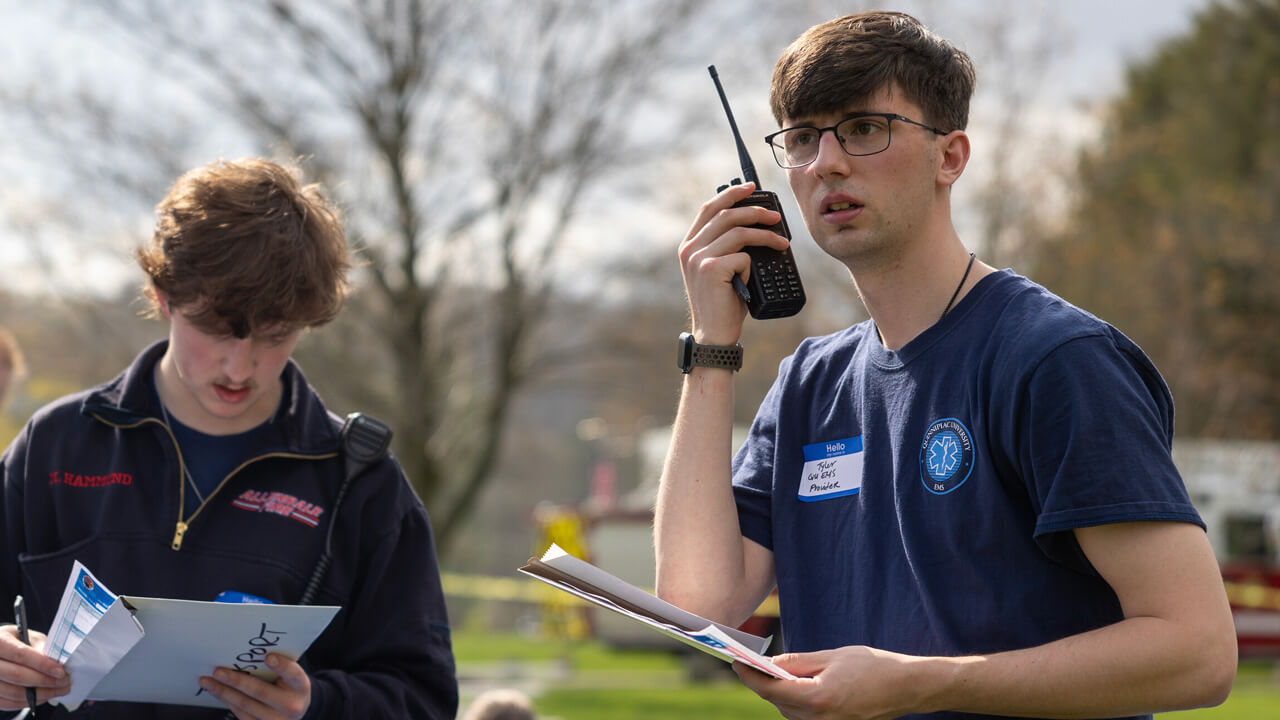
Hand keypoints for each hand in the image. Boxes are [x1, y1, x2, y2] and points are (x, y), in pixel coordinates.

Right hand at [0, 625, 70, 709]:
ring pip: (13, 693)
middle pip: (17, 675)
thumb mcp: (27, 636)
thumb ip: (40, 646)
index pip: (21, 654)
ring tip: (58, 690)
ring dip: (40, 694)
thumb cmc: (15, 641)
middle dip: (45, 681)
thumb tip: (57, 661)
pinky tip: (43, 696)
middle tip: (64, 682)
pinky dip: (29, 702)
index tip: (61, 671)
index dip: (42, 664)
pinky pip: (8, 703)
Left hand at [200, 653, 310, 719]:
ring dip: (223, 692)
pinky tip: (218, 692)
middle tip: (218, 671)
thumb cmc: (290, 686)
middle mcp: (291, 706)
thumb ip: (279, 665)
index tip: (268, 657)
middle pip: (260, 691)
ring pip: (245, 705)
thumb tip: (248, 653)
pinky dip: (227, 701)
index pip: (293, 674)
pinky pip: (241, 714)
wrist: (297, 710)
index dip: (281, 666)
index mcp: (301, 686)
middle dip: (236, 680)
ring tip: (208, 681)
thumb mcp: (291, 675)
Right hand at [678, 182, 790, 343]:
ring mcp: (698, 258)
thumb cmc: (723, 302)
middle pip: (727, 214)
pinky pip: (742, 256)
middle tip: (776, 217)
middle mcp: (690, 249)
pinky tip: (752, 278)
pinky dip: (753, 265)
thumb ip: (726, 246)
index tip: (752, 188)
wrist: (714, 334)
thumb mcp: (721, 269)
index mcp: (689, 245)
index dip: (731, 194)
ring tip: (782, 243)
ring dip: (766, 236)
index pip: (709, 208)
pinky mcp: (711, 269)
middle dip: (756, 211)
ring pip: (739, 232)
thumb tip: (754, 222)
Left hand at [734, 646, 934, 719]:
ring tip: (772, 672)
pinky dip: (796, 701)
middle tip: (750, 663)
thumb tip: (770, 663)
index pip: (770, 690)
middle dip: (762, 683)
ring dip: (779, 693)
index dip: (749, 676)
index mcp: (818, 698)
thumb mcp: (832, 656)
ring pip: (789, 712)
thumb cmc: (874, 666)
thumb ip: (797, 662)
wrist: (908, 687)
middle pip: (777, 703)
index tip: (736, 662)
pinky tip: (796, 685)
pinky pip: (805, 717)